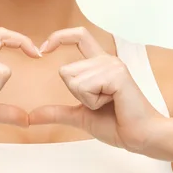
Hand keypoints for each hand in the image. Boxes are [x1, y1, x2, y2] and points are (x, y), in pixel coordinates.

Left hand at [28, 27, 168, 152]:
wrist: (140, 137)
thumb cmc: (117, 124)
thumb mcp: (80, 116)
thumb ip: (57, 112)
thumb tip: (32, 116)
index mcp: (100, 64)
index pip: (78, 35)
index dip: (59, 37)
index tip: (42, 49)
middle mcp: (106, 60)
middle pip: (66, 71)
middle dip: (76, 95)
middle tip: (101, 104)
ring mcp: (112, 65)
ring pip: (73, 80)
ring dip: (86, 100)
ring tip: (109, 104)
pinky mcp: (117, 74)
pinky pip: (84, 87)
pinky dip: (92, 102)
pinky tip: (113, 103)